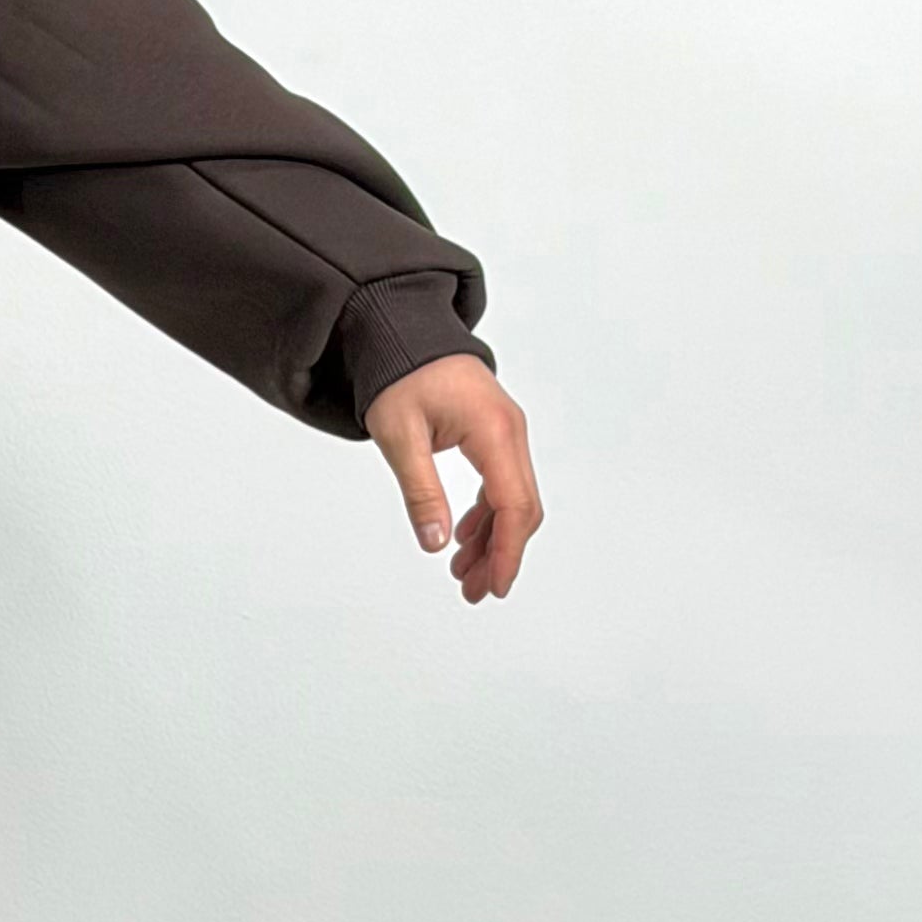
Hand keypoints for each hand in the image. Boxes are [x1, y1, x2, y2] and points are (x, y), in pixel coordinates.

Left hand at [363, 355, 543, 602]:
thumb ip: (420, 490)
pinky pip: (502, 483)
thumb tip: (435, 542)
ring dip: (492, 539)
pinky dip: (487, 515)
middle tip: (471, 590)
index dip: (506, 552)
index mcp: (494, 431)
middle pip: (521, 508)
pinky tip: (464, 537)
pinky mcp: (496, 435)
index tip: (493, 587)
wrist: (404, 330)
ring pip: (513, 499)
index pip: (513, 505)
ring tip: (461, 573)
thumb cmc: (401, 373)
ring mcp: (507, 433)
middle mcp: (511, 433)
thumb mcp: (400, 435)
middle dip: (499, 554)